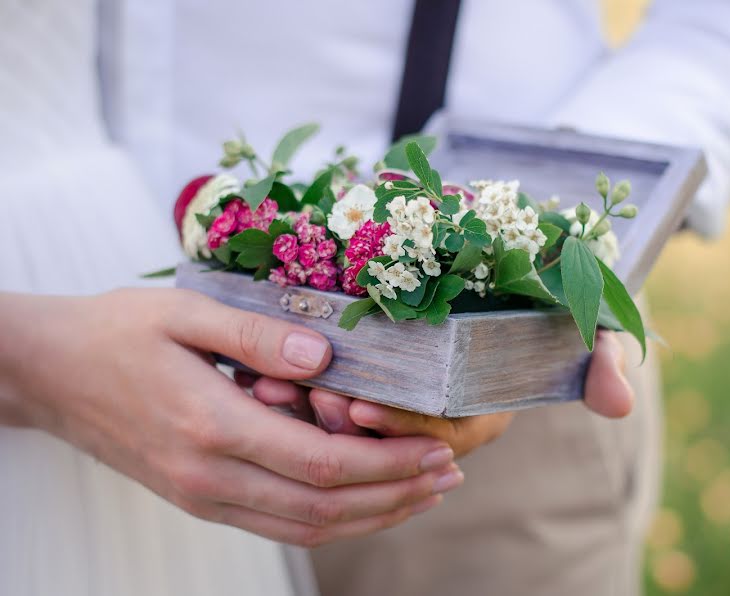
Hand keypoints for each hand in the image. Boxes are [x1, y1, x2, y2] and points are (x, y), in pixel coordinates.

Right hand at [0, 289, 462, 546]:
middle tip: (448, 474)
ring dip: (373, 514)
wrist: (51, 373)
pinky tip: (364, 499)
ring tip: (423, 493)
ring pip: (306, 527)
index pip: (323, 465)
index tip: (437, 448)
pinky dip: (332, 519)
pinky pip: (279, 523)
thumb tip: (327, 357)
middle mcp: (210, 476)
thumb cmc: (117, 333)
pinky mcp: (201, 497)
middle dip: (396, 494)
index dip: (388, 463)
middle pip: (326, 508)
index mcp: (212, 427)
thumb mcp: (183, 312)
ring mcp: (203, 495)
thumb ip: (257, 337)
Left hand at [248, 331, 632, 457]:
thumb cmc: (551, 309)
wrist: (523, 275)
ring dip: (311, 403)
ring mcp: (407, 391)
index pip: (437, 435)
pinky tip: (266, 369)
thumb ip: (604, 362)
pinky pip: (336, 385)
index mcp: (480, 412)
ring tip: (269, 387)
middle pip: (386, 430)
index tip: (355, 408)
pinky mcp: (379, 368)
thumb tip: (621, 403)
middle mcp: (440, 412)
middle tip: (301, 398)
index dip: (398, 428)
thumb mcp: (584, 330)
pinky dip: (303, 382)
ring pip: (354, 412)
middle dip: (342, 420)